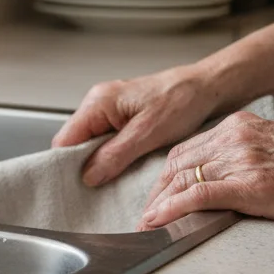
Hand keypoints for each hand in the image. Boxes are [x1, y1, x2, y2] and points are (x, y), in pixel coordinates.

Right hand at [53, 65, 229, 186]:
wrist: (209, 88)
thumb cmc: (183, 100)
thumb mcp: (148, 133)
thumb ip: (114, 155)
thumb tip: (88, 176)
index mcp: (98, 102)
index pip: (65, 140)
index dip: (68, 164)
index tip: (80, 186)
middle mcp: (98, 103)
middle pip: (75, 143)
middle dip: (86, 165)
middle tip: (102, 185)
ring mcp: (109, 111)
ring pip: (91, 145)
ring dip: (102, 162)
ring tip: (117, 176)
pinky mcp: (122, 118)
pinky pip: (107, 142)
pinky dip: (114, 156)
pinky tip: (126, 166)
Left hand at [140, 112, 273, 229]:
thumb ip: (248, 157)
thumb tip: (228, 179)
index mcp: (239, 126)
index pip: (187, 150)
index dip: (166, 176)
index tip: (157, 194)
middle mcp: (234, 138)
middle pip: (177, 164)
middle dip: (156, 192)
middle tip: (145, 214)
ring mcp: (240, 160)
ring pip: (182, 180)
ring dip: (158, 205)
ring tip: (146, 225)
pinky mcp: (250, 185)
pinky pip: (198, 195)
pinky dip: (171, 210)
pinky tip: (157, 221)